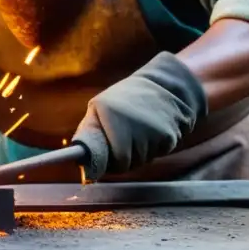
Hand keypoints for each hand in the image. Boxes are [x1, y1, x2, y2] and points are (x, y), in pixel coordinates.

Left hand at [72, 52, 207, 177]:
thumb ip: (88, 132)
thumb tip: (79, 159)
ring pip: (142, 160)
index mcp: (109, 113)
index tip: (107, 164)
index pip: (113, 158)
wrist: (164, 85)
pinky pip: (158, 153)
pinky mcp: (169, 135)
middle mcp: (130, 123)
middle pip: (128, 164)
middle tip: (124, 141)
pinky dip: (155, 147)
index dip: (111, 164)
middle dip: (124, 159)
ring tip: (139, 131)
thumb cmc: (124, 101)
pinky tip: (153, 130)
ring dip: (140, 153)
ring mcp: (151, 130)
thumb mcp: (100, 107)